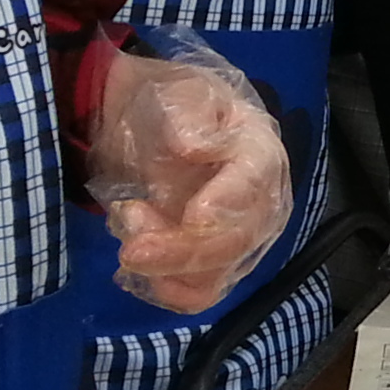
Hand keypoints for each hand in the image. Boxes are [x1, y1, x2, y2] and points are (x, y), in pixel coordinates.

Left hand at [91, 44, 294, 314]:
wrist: (151, 127)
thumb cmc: (171, 106)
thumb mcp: (179, 94)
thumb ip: (187, 116)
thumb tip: (192, 148)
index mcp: (260, 152)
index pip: (254, 186)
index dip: (227, 205)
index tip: (192, 217)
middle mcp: (261, 204)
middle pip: (236, 243)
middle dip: (181, 252)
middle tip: (129, 248)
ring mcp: (239, 240)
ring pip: (214, 276)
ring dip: (162, 267)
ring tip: (127, 220)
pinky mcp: (213, 266)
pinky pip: (196, 294)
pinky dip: (163, 288)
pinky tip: (131, 267)